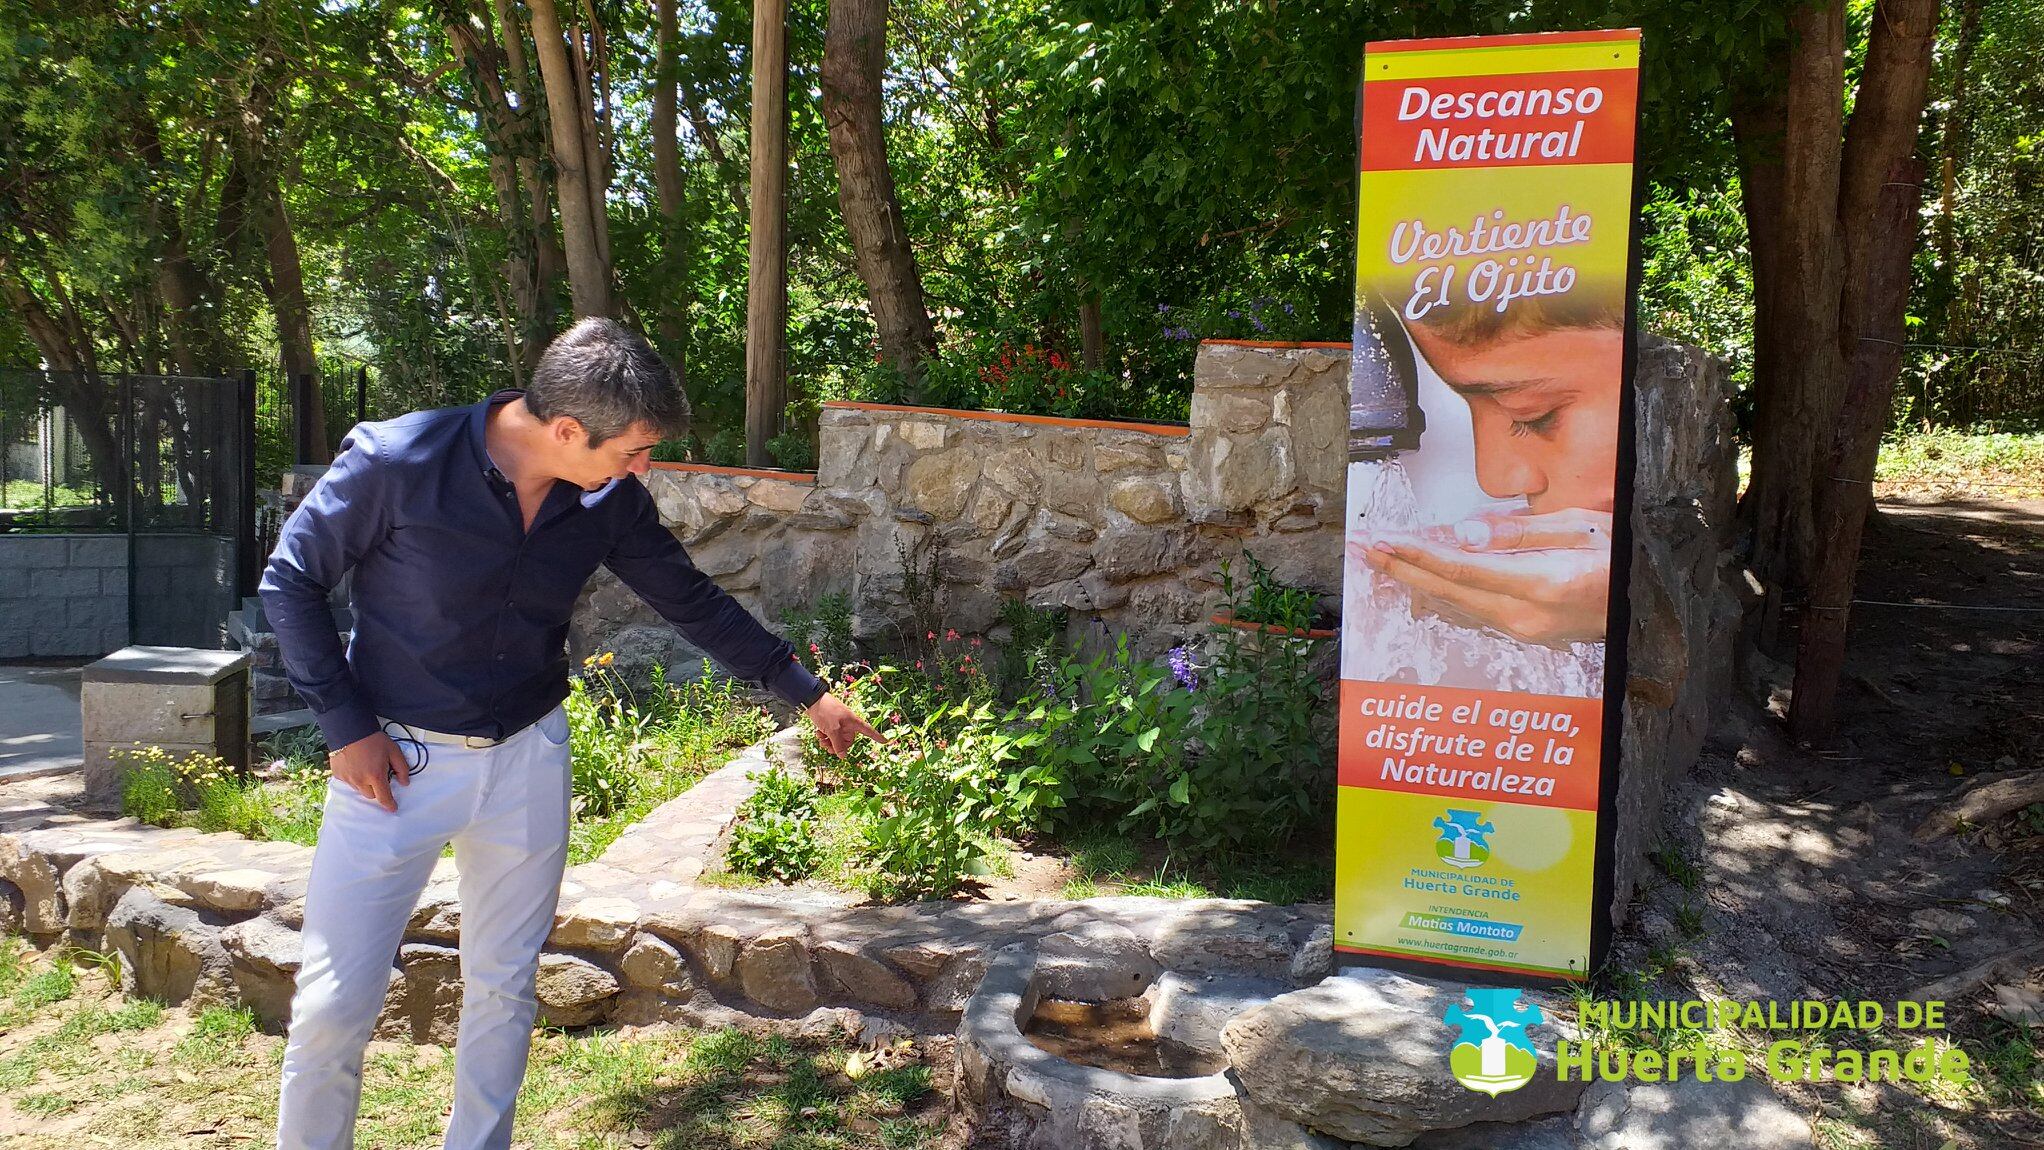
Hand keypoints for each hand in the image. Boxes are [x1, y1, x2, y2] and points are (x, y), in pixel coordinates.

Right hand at [330, 730, 410, 812]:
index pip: (384, 797)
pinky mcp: (338, 775)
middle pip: (371, 795)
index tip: (393, 808)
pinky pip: (348, 782)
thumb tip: (405, 782)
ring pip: (359, 789)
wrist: (349, 729)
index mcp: (375, 776)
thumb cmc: (373, 740)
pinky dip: (354, 778)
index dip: (390, 804)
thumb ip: (402, 768)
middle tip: (378, 775)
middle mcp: (360, 781)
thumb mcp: (394, 751)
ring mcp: (347, 778)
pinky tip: (356, 765)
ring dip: (365, 784)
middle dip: (376, 789)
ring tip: (366, 767)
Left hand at [805, 692, 886, 756]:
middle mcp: (848, 724)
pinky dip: (824, 736)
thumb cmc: (826, 712)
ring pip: (837, 739)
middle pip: (848, 741)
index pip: (869, 732)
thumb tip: (843, 756)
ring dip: (829, 742)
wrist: (812, 700)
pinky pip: (830, 734)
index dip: (877, 737)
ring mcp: (839, 723)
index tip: (885, 741)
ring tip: (821, 739)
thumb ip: (839, 745)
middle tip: (828, 747)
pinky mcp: (830, 723)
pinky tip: (818, 733)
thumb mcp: (833, 730)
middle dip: (837, 746)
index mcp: (854, 723)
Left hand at [1351, 508, 1611, 645]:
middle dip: (1401, 568)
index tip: (1383, 540)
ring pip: (1455, 604)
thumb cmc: (1622, 558)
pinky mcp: (1525, 635)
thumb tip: (1465, 535)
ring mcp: (1525, 631)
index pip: (1461, 568)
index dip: (1416, 554)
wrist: (1652, 606)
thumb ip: (1520, 533)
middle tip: (1364, 550)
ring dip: (1415, 582)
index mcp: (1542, 583)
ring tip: (1380, 562)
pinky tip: (1418, 583)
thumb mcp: (1581, 528)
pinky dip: (1441, 594)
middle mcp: (1527, 615)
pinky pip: (1472, 612)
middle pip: (1447, 590)